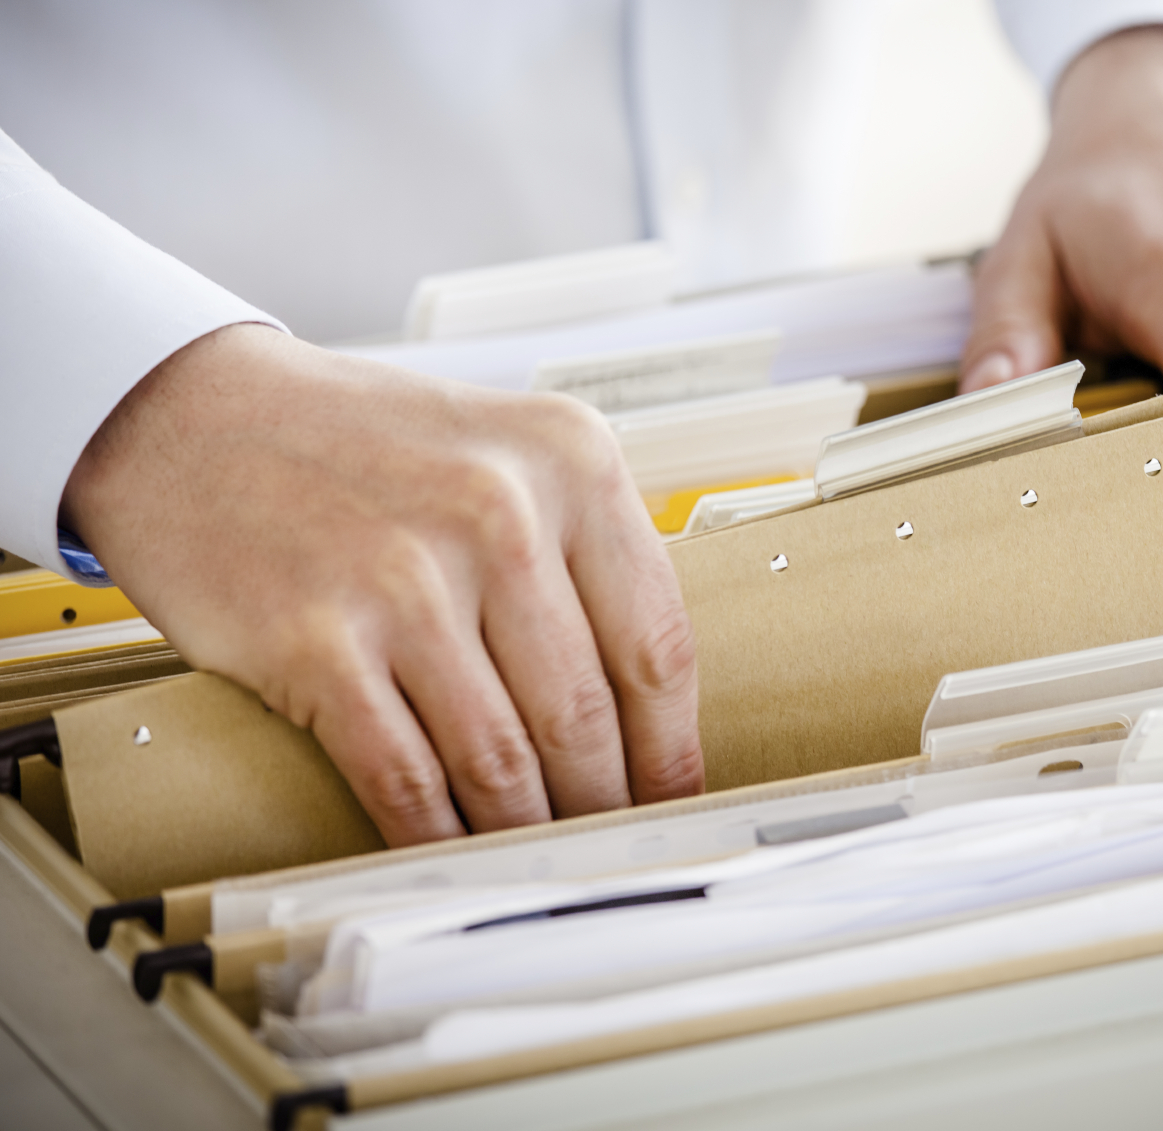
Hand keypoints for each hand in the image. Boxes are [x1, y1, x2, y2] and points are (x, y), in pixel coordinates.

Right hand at [62, 324, 703, 845]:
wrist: (192, 414)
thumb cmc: (357, 445)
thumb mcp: (504, 452)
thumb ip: (577, 552)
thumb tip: (639, 701)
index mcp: (569, 460)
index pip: (657, 642)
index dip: (672, 746)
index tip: (675, 798)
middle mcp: (499, 511)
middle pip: (585, 712)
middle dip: (603, 803)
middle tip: (611, 847)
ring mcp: (406, 578)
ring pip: (502, 758)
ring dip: (528, 831)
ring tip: (543, 862)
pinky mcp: (316, 640)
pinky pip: (405, 777)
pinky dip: (438, 836)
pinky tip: (456, 855)